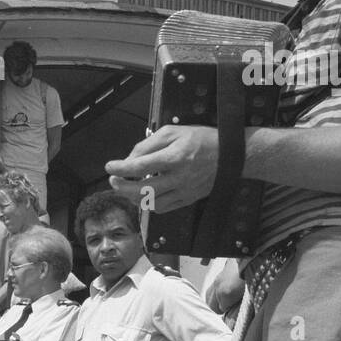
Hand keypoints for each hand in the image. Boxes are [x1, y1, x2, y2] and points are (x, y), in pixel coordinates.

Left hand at [105, 125, 219, 212]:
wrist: (231, 155)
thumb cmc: (202, 140)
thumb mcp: (173, 132)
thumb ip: (148, 144)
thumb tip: (130, 158)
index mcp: (174, 157)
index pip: (139, 167)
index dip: (120, 168)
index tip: (109, 166)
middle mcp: (178, 178)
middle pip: (141, 191)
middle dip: (121, 187)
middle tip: (114, 180)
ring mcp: (184, 191)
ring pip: (150, 203)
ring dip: (133, 197)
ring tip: (127, 187)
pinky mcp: (188, 200)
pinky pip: (162, 208)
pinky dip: (149, 203)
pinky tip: (145, 194)